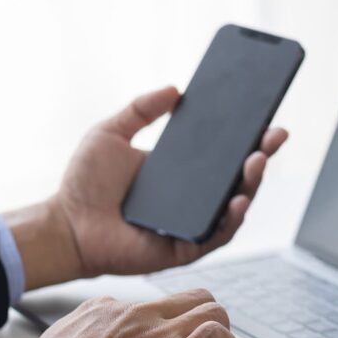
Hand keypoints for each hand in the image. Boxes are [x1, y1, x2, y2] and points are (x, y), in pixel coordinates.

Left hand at [4, 87, 288, 289]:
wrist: (65, 224)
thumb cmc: (84, 184)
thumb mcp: (112, 132)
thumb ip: (141, 108)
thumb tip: (175, 88)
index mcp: (183, 173)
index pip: (225, 154)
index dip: (250, 138)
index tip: (267, 118)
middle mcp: (194, 199)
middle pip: (239, 178)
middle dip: (261, 156)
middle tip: (272, 135)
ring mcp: (193, 225)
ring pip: (236, 207)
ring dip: (252, 184)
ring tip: (257, 160)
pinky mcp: (185, 249)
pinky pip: (218, 235)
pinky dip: (232, 219)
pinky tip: (238, 200)